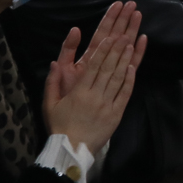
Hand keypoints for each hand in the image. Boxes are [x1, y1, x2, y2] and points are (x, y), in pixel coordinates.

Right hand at [43, 1, 144, 155]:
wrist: (71, 150)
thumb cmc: (59, 126)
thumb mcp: (49, 104)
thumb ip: (52, 82)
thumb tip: (54, 61)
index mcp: (79, 92)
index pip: (93, 66)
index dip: (103, 50)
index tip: (110, 36)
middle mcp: (95, 95)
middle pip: (108, 68)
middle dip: (117, 49)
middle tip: (125, 33)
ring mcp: (107, 104)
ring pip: (118, 78)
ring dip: (125, 60)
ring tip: (132, 44)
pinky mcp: (116, 113)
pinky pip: (125, 94)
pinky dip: (129, 79)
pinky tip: (133, 67)